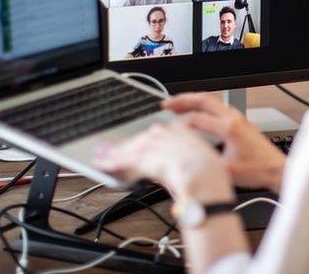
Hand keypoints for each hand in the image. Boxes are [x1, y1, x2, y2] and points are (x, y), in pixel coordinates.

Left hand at [93, 121, 234, 202]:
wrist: (204, 176)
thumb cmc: (208, 174)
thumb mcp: (201, 163)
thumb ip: (185, 165)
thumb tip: (178, 175)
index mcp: (181, 132)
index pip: (156, 135)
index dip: (143, 142)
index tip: (136, 145)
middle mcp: (165, 133)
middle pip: (139, 140)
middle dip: (124, 147)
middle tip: (109, 151)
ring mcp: (153, 143)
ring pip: (129, 149)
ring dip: (114, 155)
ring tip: (100, 159)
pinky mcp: (141, 156)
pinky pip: (122, 159)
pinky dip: (110, 162)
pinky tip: (102, 165)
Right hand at [164, 93, 286, 192]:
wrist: (276, 169)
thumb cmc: (258, 170)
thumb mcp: (226, 170)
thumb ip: (204, 162)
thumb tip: (185, 159)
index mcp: (229, 128)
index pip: (197, 120)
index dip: (180, 125)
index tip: (169, 131)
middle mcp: (234, 118)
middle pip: (204, 99)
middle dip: (183, 100)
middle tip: (166, 104)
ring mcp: (238, 118)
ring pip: (212, 101)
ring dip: (193, 101)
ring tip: (177, 105)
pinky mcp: (240, 121)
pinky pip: (218, 107)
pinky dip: (203, 107)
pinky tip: (197, 113)